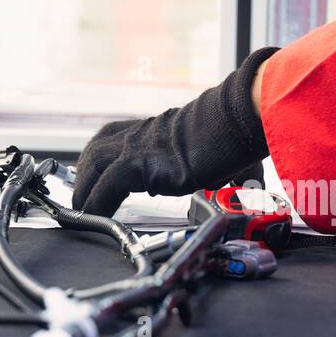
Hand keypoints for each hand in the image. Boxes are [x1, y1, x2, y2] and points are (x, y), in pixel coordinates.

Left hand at [72, 48, 277, 215]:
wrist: (237, 118)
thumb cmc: (238, 130)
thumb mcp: (226, 150)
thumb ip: (231, 169)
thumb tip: (253, 186)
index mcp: (160, 128)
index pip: (119, 137)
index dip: (105, 158)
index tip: (100, 177)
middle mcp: (143, 133)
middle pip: (98, 147)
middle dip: (85, 173)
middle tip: (82, 197)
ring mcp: (137, 145)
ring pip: (93, 164)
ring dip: (85, 189)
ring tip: (83, 211)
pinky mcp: (138, 162)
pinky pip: (105, 187)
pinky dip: (95, 203)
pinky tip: (92, 217)